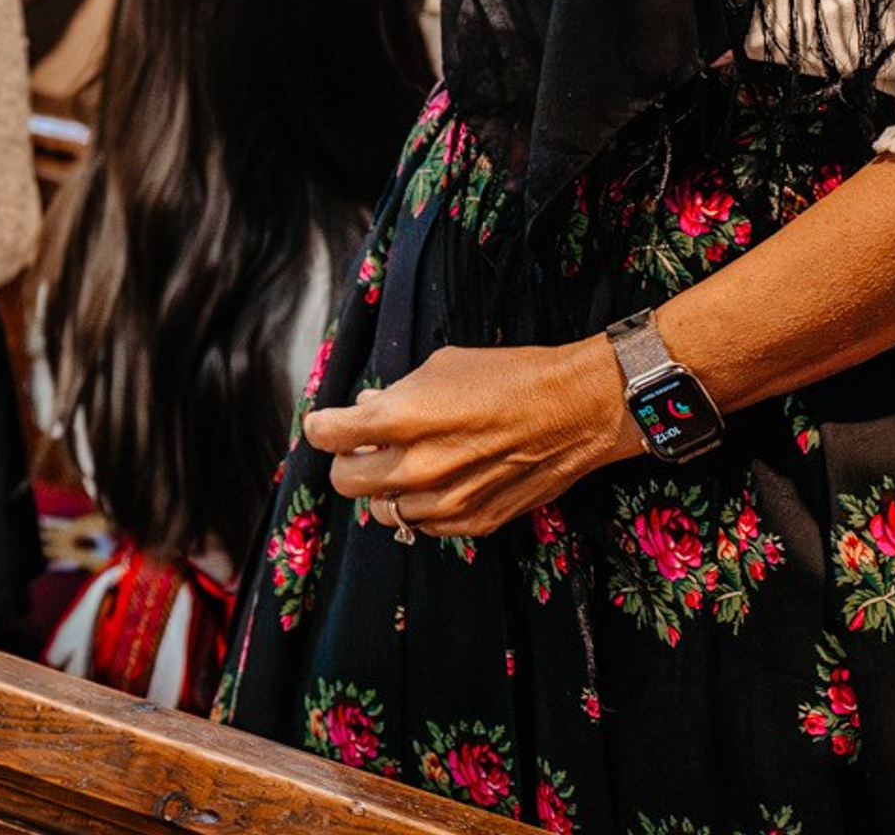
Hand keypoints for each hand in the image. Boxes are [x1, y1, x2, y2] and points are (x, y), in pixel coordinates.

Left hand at [305, 340, 640, 539]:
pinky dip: (419, 507)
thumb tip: (364, 409)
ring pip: (382, 510)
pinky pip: (423, 525)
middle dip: (347, 461)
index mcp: (401, 419)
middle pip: (346, 481)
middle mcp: (417, 467)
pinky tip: (437, 482)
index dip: (321, 427)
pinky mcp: (475, 523)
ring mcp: (446, 501)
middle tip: (362, 446)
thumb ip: (395, 395)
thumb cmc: (506, 377)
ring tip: (403, 464)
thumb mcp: (439, 368)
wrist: (574, 410)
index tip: (325, 424)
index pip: (327, 435)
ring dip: (384, 488)